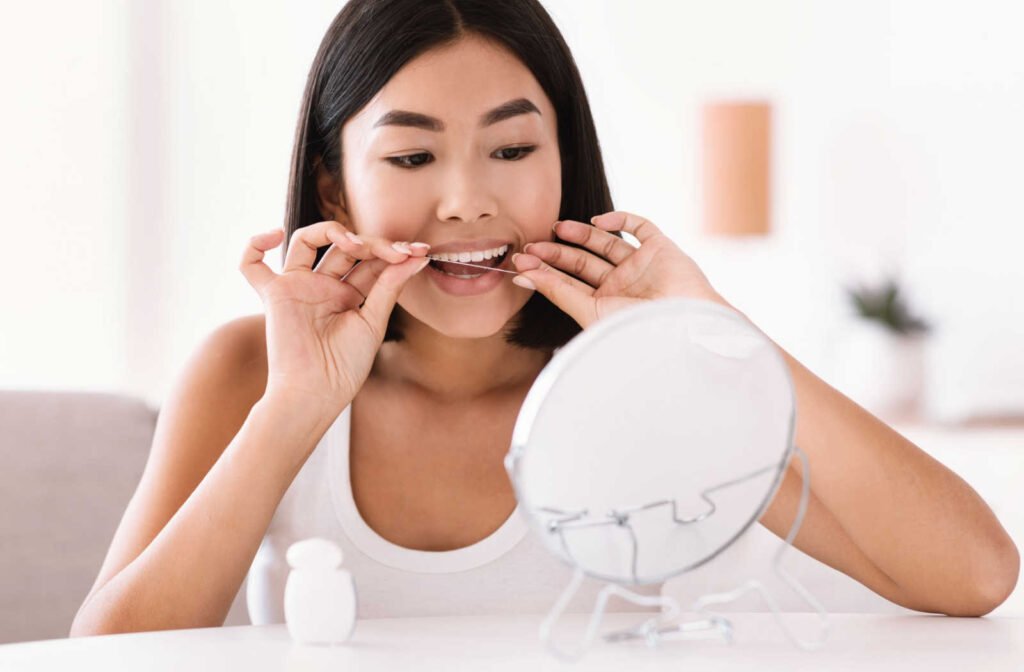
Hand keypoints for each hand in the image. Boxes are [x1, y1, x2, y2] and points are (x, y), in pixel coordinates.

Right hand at [240, 220, 431, 412]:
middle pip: (345, 247)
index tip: (419, 251)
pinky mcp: (274, 294)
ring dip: (332, 231)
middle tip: (398, 251)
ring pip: (307, 240)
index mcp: (349, 295)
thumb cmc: (345, 367)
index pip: (370, 260)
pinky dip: (254, 244)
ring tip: (356, 245)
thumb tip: (415, 256)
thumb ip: (389, 285)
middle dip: (374, 243)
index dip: (394, 252)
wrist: (317, 392)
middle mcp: (323, 287)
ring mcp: (298, 287)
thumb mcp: (374, 321)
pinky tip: (275, 234)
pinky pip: (251, 265)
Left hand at [510, 210, 731, 328]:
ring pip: (606, 244)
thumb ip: (557, 292)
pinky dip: (619, 218)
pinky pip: (639, 226)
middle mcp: (621, 286)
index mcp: (605, 307)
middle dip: (556, 253)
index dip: (544, 272)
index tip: (520, 263)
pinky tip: (598, 221)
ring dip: (581, 234)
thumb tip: (521, 274)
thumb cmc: (637, 330)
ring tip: (557, 228)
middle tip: (532, 245)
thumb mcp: (589, 312)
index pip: (568, 284)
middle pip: (582, 263)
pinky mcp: (660, 249)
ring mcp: (640, 266)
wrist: (685, 328)